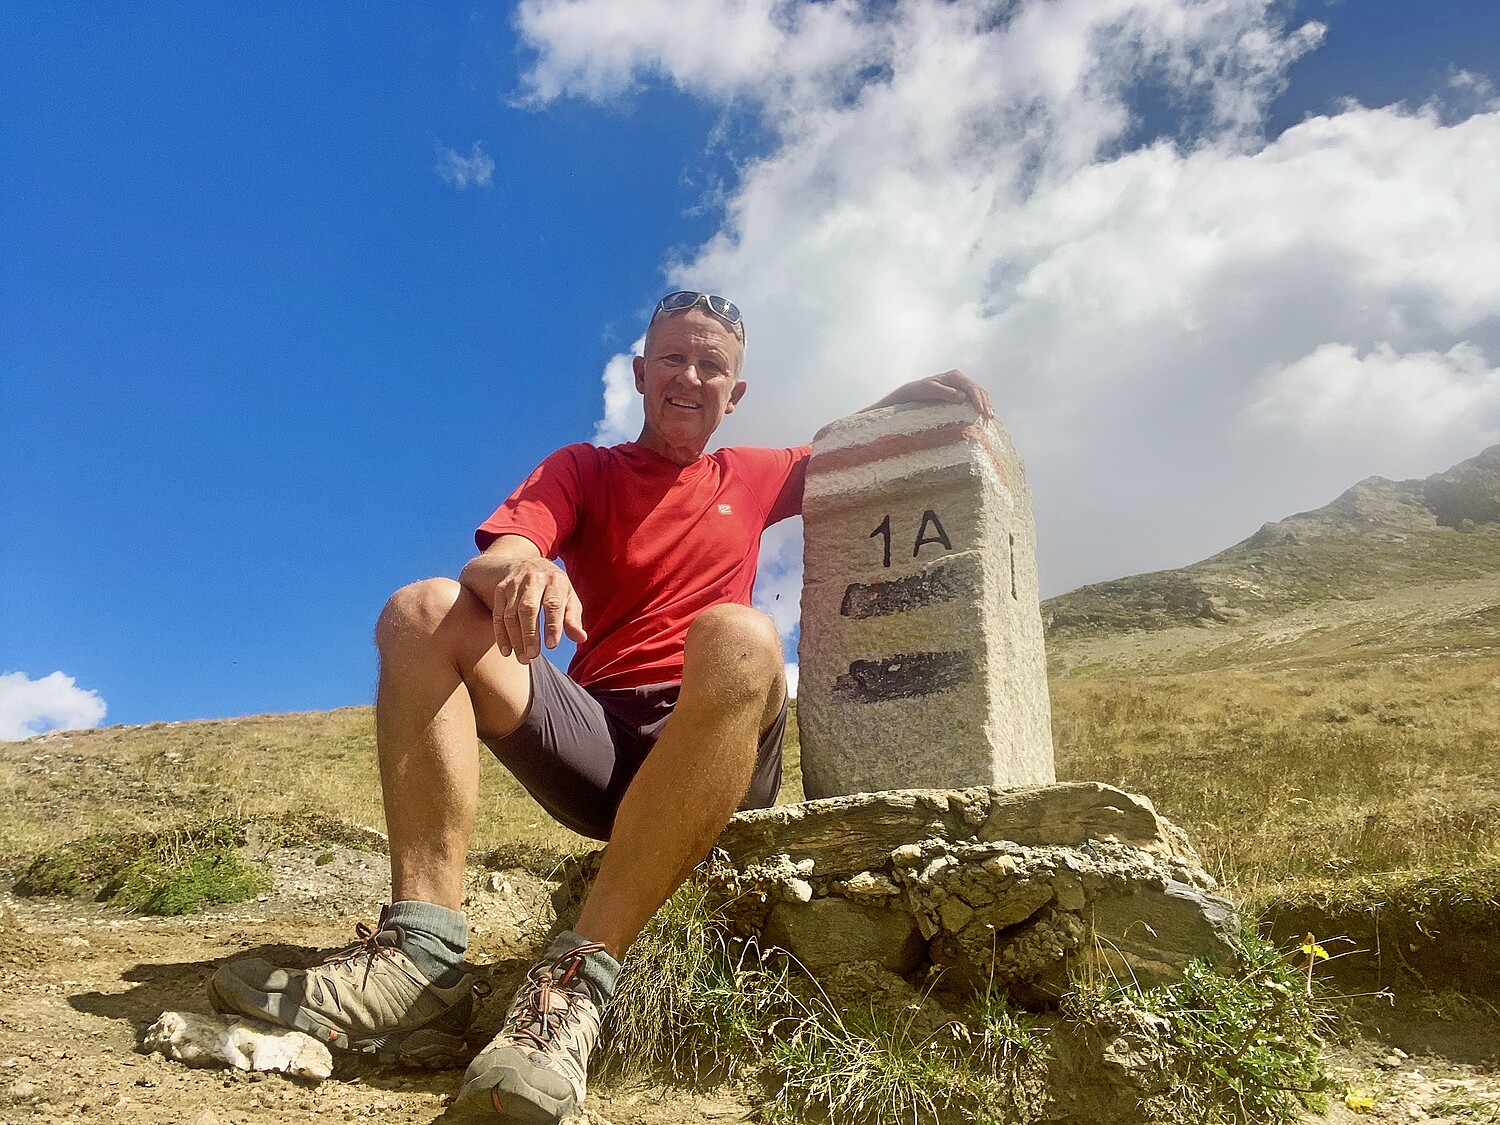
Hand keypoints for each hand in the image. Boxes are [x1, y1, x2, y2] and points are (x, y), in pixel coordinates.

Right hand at [489, 557, 586, 662]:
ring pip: (511, 613)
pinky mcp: (500, 590)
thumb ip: (573, 618)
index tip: (551, 646)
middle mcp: (533, 579)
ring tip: (523, 659)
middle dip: (529, 634)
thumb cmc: (554, 587)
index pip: (553, 604)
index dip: (552, 625)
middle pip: (528, 608)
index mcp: (555, 580)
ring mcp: (514, 584)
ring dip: (515, 638)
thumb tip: (581, 638)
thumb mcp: (568, 597)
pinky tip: (507, 651)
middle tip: (532, 656)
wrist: (526, 562)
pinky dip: (501, 634)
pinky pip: (498, 614)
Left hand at [868, 369, 994, 418]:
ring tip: (990, 416)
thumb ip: (946, 393)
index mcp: (955, 376)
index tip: (980, 410)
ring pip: (980, 393)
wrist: (914, 392)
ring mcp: (962, 386)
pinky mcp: (962, 393)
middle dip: (985, 403)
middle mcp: (961, 379)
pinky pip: (976, 398)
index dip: (977, 399)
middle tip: (989, 416)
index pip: (971, 387)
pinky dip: (982, 405)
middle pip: (978, 390)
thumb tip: (962, 397)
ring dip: (986, 404)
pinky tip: (986, 413)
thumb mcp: (930, 390)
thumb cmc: (920, 391)